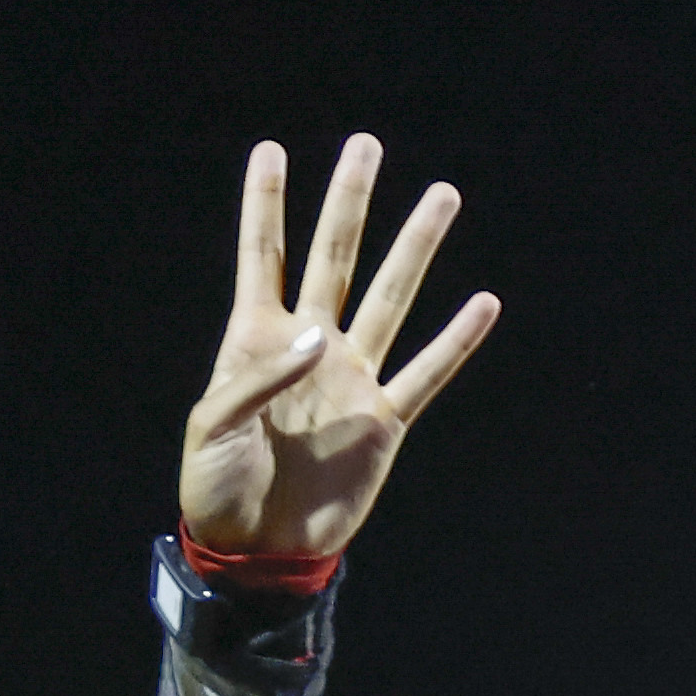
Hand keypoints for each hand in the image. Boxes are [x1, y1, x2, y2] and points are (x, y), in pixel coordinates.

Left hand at [179, 138, 498, 559]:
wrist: (255, 550)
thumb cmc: (216, 486)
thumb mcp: (212, 427)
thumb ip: (259, 377)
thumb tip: (319, 336)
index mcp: (256, 339)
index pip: (263, 256)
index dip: (266, 204)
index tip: (270, 149)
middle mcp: (310, 346)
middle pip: (334, 257)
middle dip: (349, 201)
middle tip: (366, 145)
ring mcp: (351, 380)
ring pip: (389, 298)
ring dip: (416, 248)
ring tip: (442, 197)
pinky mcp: (383, 422)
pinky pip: (426, 373)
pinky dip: (456, 341)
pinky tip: (483, 303)